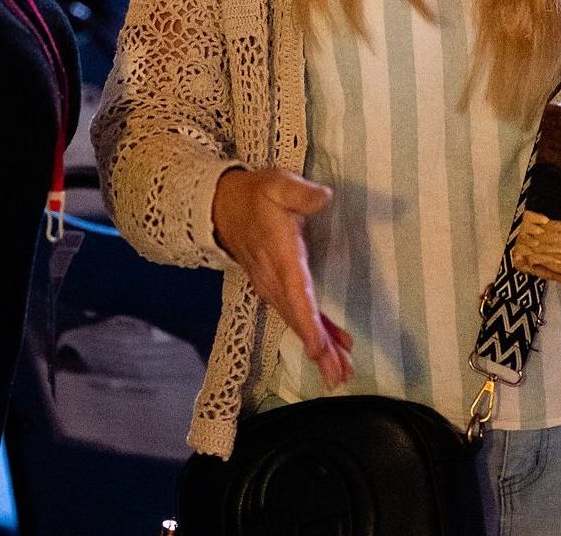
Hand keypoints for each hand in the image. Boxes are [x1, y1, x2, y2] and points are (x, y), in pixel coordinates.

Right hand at [212, 167, 353, 387]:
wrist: (220, 207)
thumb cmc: (255, 195)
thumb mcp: (277, 184)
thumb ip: (299, 193)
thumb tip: (323, 197)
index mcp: (280, 254)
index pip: (295, 292)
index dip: (307, 321)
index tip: (318, 348)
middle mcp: (275, 277)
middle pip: (298, 318)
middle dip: (318, 348)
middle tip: (338, 376)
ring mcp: (272, 286)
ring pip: (297, 321)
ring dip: (318, 348)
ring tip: (340, 373)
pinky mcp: (274, 288)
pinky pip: (295, 315)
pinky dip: (313, 333)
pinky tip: (332, 347)